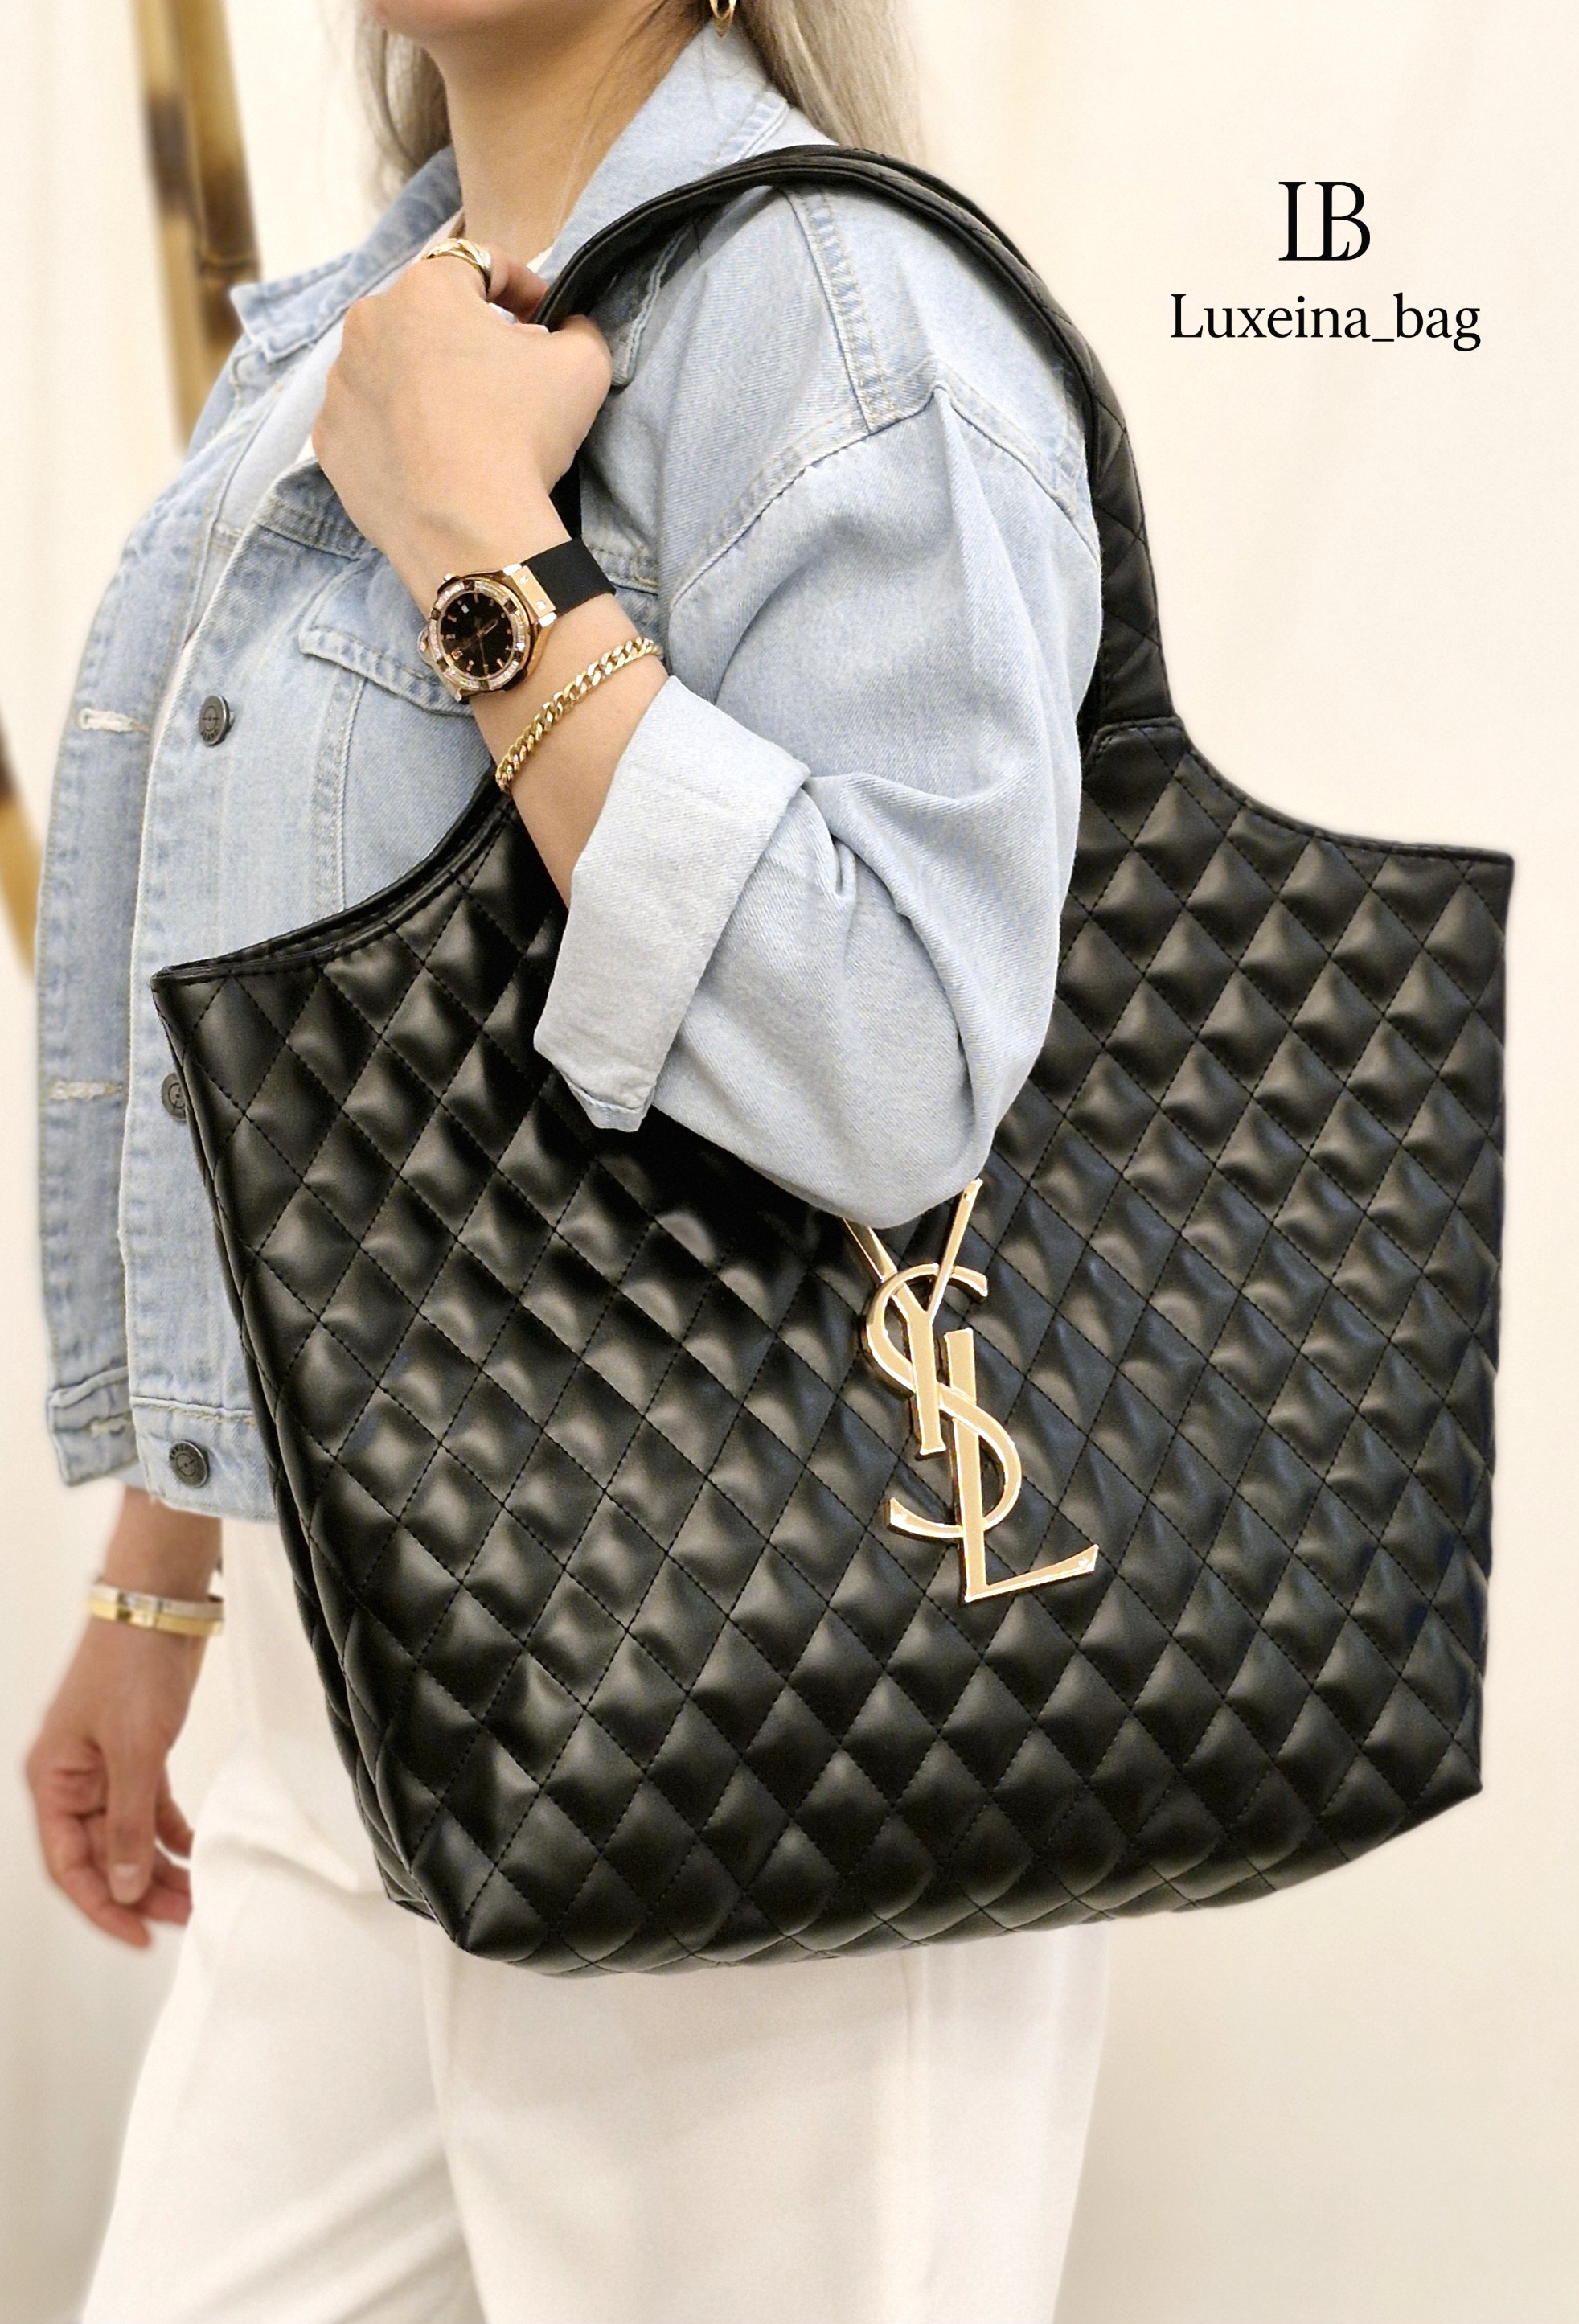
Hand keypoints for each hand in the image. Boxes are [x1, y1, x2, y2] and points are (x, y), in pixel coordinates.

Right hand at [25, 1490, 218, 1947]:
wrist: (160, 1604)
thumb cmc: (133, 1666)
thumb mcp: (133, 1752)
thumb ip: (128, 1824)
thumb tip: (125, 1887)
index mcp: (52, 1781)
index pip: (69, 1864)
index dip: (102, 1905)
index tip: (139, 1936)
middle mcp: (71, 1779)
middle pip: (100, 1854)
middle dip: (139, 1890)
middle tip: (183, 1917)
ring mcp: (104, 1766)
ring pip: (128, 1834)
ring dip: (159, 1865)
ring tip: (196, 1894)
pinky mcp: (137, 1751)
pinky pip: (149, 1807)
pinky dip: (171, 1830)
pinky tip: (195, 1851)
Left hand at [312, 247, 612, 608]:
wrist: (467, 531)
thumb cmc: (522, 436)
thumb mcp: (583, 367)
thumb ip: (579, 330)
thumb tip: (567, 329)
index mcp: (427, 288)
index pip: (480, 265)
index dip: (521, 286)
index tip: (543, 315)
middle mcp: (368, 322)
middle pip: (428, 317)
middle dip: (466, 336)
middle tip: (504, 378)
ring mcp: (340, 383)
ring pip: (391, 367)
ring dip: (425, 382)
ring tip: (463, 425)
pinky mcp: (329, 438)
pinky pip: (367, 419)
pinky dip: (395, 429)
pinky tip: (428, 457)